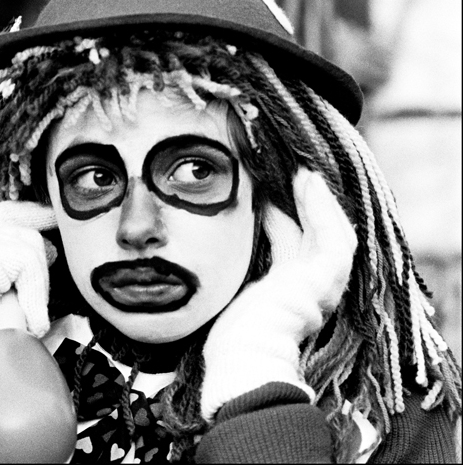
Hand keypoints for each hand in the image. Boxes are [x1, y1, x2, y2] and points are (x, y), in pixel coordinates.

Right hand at [0, 201, 56, 387]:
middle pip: (25, 227)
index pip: (10, 211)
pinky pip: (27, 264)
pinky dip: (34, 296)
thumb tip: (52, 246)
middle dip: (40, 266)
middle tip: (35, 307)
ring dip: (37, 288)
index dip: (37, 215)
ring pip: (31, 246)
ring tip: (28, 320)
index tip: (55, 221)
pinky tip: (29, 321)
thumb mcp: (0, 290)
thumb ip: (17, 264)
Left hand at [200, 168, 356, 421]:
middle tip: (286, 175)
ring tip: (301, 173)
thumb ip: (229, 273)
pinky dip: (322, 207)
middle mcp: (309, 292)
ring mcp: (320, 287)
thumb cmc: (227, 340)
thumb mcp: (227, 294)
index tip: (263, 195)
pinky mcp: (323, 280)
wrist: (243, 362)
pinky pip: (331, 235)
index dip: (280, 219)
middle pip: (312, 236)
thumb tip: (204, 251)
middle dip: (302, 205)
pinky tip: (308, 182)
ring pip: (330, 232)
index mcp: (286, 297)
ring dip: (316, 200)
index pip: (289, 247)